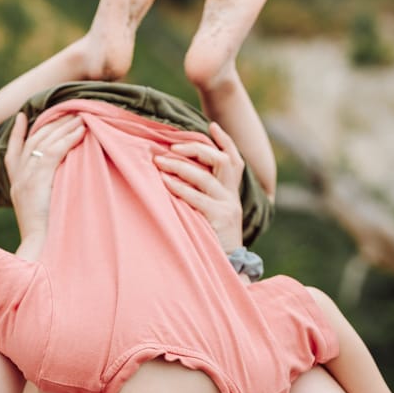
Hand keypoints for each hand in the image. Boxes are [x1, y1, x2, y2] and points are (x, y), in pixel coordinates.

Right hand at [5, 111, 85, 251]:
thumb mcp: (41, 212)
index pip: (11, 153)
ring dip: (63, 127)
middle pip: (31, 141)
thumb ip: (45, 195)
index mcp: (15, 186)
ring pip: (44, 142)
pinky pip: (54, 152)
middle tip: (68, 111)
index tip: (21, 116)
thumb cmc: (46, 238)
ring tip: (80, 116)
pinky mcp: (37, 181)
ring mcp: (26, 179)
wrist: (39, 250)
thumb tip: (61, 185)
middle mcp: (18, 179)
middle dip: (50, 123)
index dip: (16, 134)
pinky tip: (80, 131)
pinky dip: (68, 139)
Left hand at [154, 121, 244, 252]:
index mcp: (231, 192)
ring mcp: (228, 206)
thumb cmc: (211, 240)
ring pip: (205, 177)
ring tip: (158, 162)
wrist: (228, 267)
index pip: (235, 159)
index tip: (212, 124)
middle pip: (221, 160)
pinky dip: (179, 188)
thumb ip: (202, 196)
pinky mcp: (220, 218)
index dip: (225, 141)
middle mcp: (232, 196)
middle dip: (194, 149)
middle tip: (169, 147)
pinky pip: (197, 197)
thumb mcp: (211, 214)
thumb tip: (175, 176)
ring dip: (179, 167)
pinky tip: (164, 182)